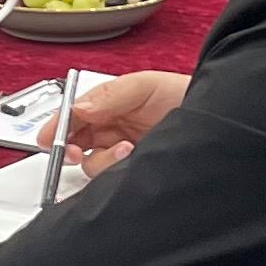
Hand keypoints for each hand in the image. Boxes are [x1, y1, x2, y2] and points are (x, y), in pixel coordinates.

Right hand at [46, 68, 188, 173]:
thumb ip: (109, 95)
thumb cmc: (181, 95)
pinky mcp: (132, 172)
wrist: (215, 119)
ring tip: (126, 148)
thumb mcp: (144, 86)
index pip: (70, 118)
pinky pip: (111, 179)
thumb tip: (78, 109)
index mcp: (105, 106)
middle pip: (74, 145)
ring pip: (92, 165)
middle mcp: (109, 131)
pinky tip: (134, 159)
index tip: (49, 140)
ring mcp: (121, 154)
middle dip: (71, 149)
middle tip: (76, 152)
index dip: (56, 129)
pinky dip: (117, 170)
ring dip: (104, 159)